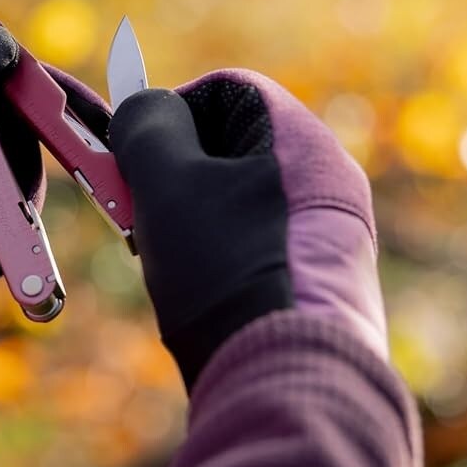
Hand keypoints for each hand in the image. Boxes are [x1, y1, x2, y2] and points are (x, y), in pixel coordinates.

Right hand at [108, 70, 385, 387]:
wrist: (286, 377)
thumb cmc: (224, 272)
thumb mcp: (165, 182)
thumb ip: (146, 126)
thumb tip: (142, 107)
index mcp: (300, 139)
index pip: (221, 89)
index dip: (167, 113)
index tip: (134, 157)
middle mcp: (328, 178)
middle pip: (229, 146)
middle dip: (174, 173)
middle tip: (142, 211)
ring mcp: (331, 231)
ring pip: (237, 197)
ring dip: (190, 217)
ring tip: (168, 258)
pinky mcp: (323, 280)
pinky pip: (256, 242)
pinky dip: (219, 255)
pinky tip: (201, 290)